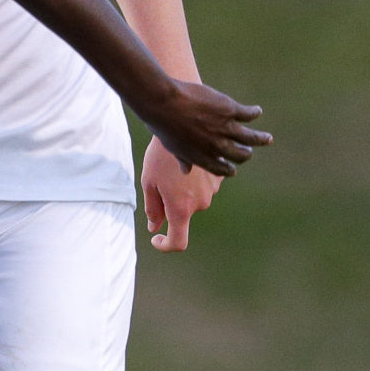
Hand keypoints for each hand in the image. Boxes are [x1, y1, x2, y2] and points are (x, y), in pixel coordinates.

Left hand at [135, 80, 269, 178]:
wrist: (163, 102)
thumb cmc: (163, 123)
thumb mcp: (172, 146)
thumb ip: (183, 159)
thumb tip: (185, 171)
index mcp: (203, 158)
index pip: (222, 169)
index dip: (229, 169)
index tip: (233, 169)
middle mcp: (217, 146)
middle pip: (240, 155)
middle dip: (246, 154)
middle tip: (250, 151)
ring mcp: (225, 128)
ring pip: (250, 137)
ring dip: (260, 139)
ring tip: (267, 139)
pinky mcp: (229, 110)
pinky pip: (247, 115)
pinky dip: (254, 113)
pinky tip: (257, 111)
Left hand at [141, 137, 222, 251]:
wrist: (183, 125)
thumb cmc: (159, 155)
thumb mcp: (149, 182)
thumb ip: (153, 208)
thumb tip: (155, 227)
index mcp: (181, 209)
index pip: (178, 242)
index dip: (166, 245)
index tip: (157, 238)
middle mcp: (201, 204)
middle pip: (183, 213)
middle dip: (171, 202)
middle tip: (159, 177)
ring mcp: (213, 190)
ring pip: (194, 198)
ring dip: (183, 189)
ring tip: (173, 165)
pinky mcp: (220, 176)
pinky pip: (204, 184)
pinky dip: (195, 178)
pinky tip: (186, 160)